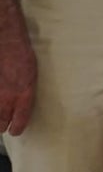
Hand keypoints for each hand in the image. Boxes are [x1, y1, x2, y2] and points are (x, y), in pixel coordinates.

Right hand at [0, 16, 35, 135]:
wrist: (6, 41)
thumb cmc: (21, 54)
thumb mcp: (31, 75)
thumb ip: (25, 91)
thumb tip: (21, 103)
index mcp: (24, 93)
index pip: (20, 120)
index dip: (17, 127)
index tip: (15, 130)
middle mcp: (7, 97)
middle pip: (1, 123)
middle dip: (2, 124)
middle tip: (3, 124)